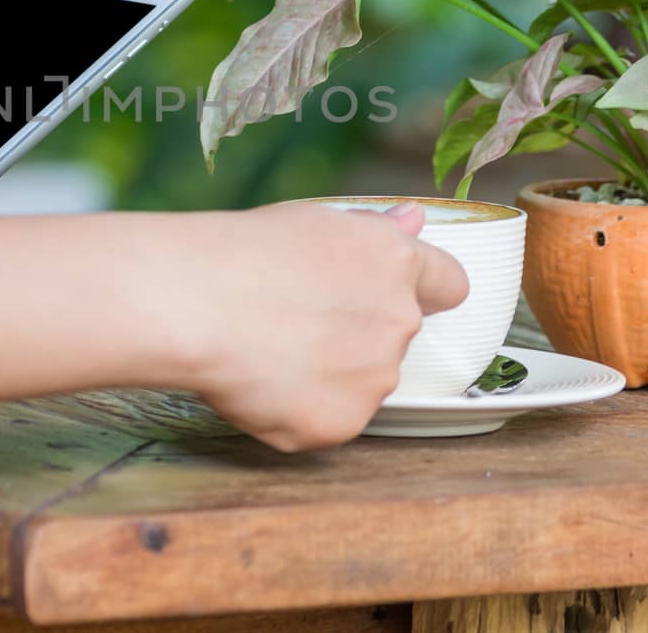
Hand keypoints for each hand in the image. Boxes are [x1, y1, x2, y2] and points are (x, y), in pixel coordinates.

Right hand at [185, 203, 467, 451]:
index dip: (424, 289)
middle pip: (392, 338)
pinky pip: (322, 422)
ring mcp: (372, 381)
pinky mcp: (338, 426)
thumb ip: (372, 232)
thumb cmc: (242, 252)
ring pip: (359, 384)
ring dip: (326, 375)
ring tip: (266, 350)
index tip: (390, 292)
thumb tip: (414, 221)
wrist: (197, 303)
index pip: (450, 284)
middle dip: (355, 334)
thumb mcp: (311, 221)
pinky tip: (256, 382)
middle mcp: (398, 324)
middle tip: (293, 319)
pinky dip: (294, 411)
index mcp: (396, 264)